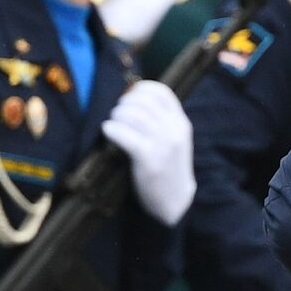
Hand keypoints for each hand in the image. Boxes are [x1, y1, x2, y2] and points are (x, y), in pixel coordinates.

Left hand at [103, 81, 195, 225]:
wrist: (174, 201)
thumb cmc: (167, 168)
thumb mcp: (172, 140)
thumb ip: (160, 121)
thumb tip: (130, 99)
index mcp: (181, 122)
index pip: (161, 92)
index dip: (140, 89)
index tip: (129, 98)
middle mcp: (174, 130)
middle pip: (142, 101)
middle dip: (123, 105)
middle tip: (117, 116)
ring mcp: (163, 144)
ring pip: (132, 115)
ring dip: (116, 117)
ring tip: (113, 126)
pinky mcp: (149, 159)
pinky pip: (124, 135)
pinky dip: (112, 130)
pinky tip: (109, 133)